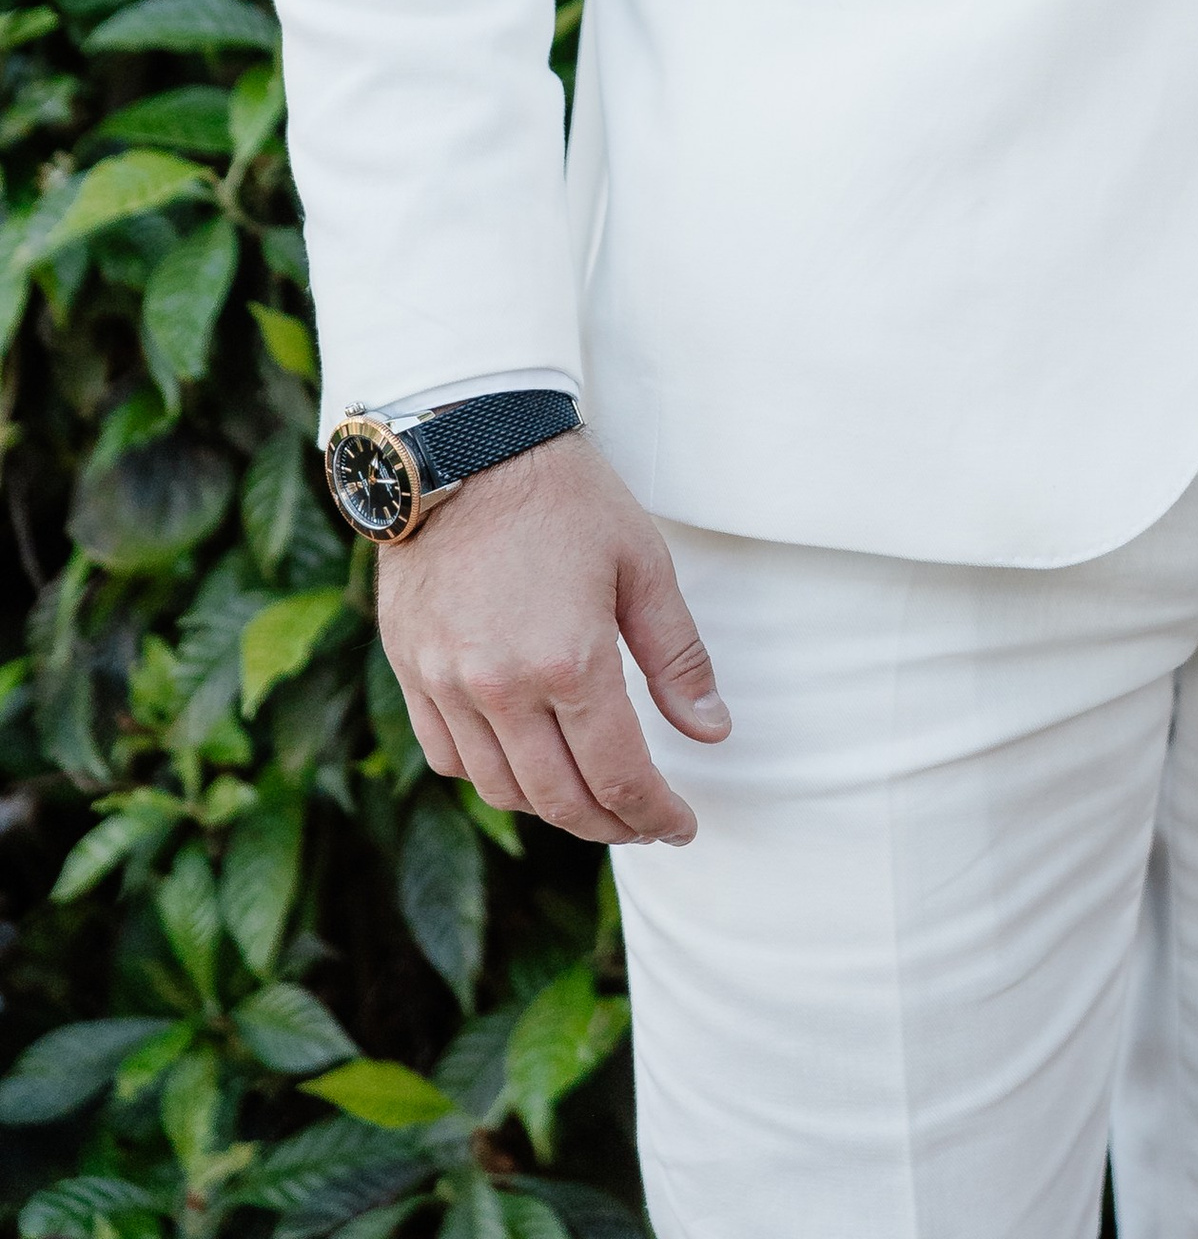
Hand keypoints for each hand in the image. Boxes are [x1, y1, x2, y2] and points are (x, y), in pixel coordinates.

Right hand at [374, 432, 726, 847]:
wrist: (467, 444)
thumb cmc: (567, 498)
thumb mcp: (643, 566)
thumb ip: (677, 658)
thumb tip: (713, 733)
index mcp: (571, 663)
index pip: (619, 777)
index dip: (656, 814)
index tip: (680, 826)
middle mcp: (502, 688)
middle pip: (560, 800)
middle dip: (611, 824)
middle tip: (643, 821)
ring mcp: (447, 683)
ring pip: (501, 789)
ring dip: (551, 808)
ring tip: (589, 797)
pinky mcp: (412, 669)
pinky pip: (448, 756)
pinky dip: (490, 775)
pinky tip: (523, 762)